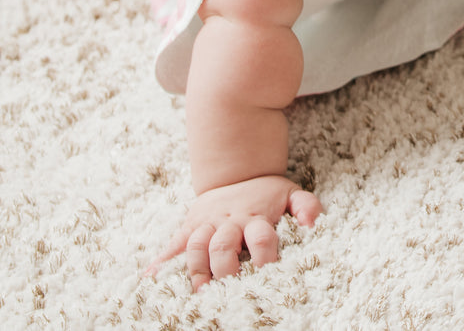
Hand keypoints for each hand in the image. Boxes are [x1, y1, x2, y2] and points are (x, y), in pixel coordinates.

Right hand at [145, 174, 322, 289]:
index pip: (262, 239)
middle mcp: (230, 221)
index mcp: (256, 217)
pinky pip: (174, 242)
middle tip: (229, 291)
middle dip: (225, 269)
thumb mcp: (291, 193)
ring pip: (196, 246)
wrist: (238, 170)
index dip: (265, 258)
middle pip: (224, 246)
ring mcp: (208, 224)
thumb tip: (312, 224)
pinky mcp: (191, 226)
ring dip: (196, 269)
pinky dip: (162, 260)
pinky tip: (151, 277)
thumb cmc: (268, 193)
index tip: (267, 276)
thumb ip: (307, 206)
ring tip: (199, 292)